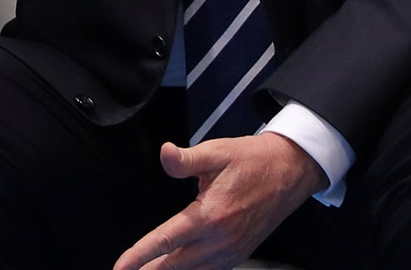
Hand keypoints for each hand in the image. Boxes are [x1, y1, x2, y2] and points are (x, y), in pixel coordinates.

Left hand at [113, 133, 325, 269]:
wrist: (289, 171)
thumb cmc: (252, 161)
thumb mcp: (216, 152)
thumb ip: (185, 159)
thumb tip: (165, 154)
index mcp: (210, 216)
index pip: (165, 241)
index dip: (138, 256)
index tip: (120, 267)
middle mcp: (221, 239)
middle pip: (175, 264)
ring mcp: (232, 250)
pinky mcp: (239, 252)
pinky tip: (179, 269)